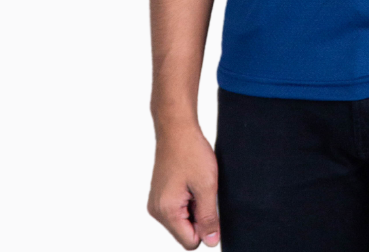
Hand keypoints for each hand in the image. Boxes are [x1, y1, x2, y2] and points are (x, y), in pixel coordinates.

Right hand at [147, 124, 220, 248]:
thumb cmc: (190, 152)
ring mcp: (157, 202)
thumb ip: (209, 217)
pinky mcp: (160, 194)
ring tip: (197, 183)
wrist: (177, 128)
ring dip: (195, 206)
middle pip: (186, 231)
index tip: (210, 204)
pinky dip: (189, 198)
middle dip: (199, 215)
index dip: (206, 227)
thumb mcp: (207, 186)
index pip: (190, 241)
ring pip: (183, 219)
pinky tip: (191, 180)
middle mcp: (157, 211)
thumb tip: (212, 242)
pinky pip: (178, 208)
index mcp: (166, 212)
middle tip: (203, 190)